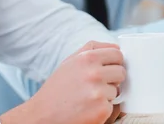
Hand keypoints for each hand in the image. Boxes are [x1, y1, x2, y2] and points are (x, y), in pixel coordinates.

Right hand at [0, 41, 124, 123]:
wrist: (42, 116)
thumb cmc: (57, 88)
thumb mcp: (70, 62)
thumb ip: (92, 49)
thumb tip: (117, 46)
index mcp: (87, 58)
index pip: (117, 54)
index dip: (115, 62)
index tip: (108, 69)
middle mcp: (94, 73)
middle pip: (121, 72)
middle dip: (112, 79)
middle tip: (96, 86)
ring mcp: (98, 92)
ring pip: (117, 91)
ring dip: (106, 96)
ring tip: (87, 99)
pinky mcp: (101, 110)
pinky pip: (112, 107)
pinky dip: (102, 110)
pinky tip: (87, 110)